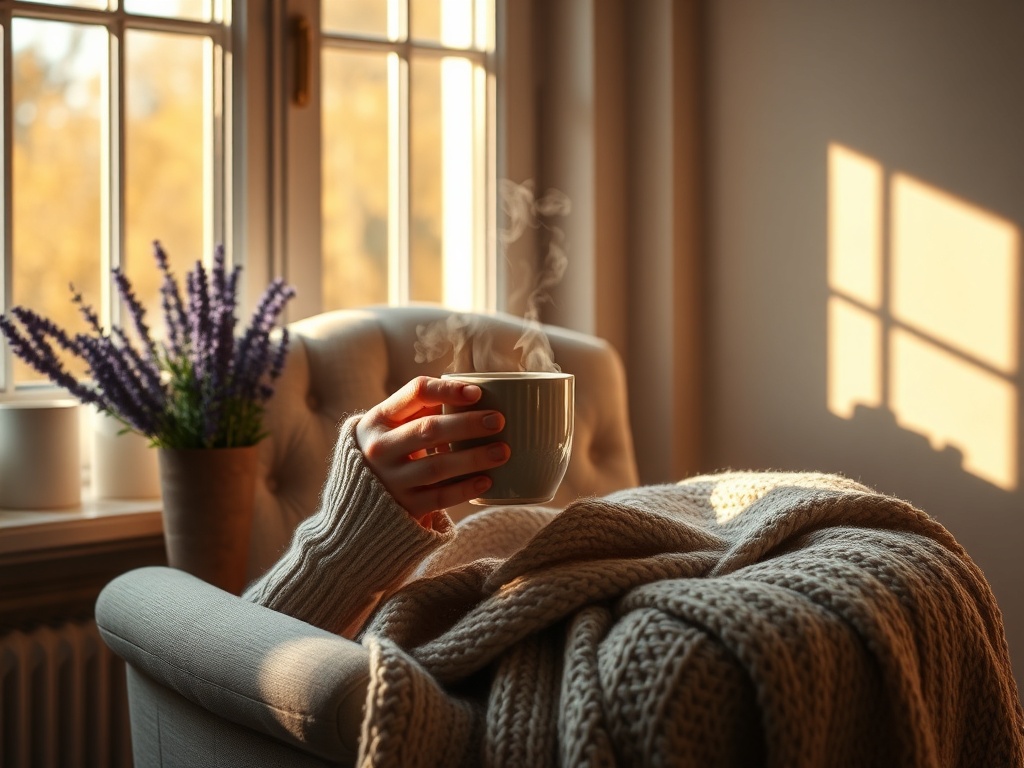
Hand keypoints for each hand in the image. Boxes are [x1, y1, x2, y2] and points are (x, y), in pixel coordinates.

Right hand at [355, 376, 509, 522]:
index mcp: (378, 419)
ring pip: (437, 466)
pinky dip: (465, 489)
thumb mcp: (391, 427)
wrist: (356, 502)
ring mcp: (390, 479)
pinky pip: (439, 497)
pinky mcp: (403, 506)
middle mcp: (380, 448)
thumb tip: (476, 396)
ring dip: (473, 458)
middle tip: (498, 421)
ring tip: (503, 451)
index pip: (415, 393)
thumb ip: (422, 411)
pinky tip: (487, 481)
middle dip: (467, 424)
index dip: (447, 390)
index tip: (477, 392)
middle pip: (429, 430)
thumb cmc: (388, 451)